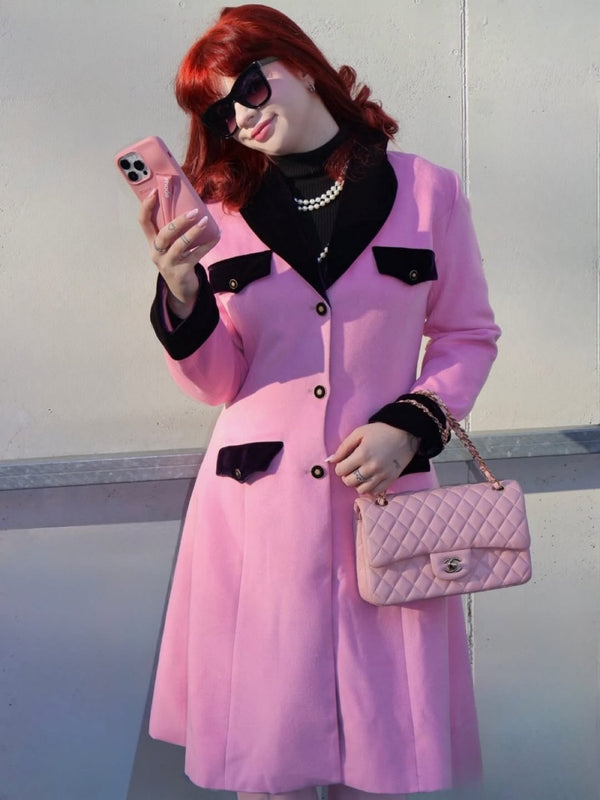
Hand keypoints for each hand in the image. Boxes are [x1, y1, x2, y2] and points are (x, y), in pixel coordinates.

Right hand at [139, 189, 219, 318]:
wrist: (181, 289)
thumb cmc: (176, 260)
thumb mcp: (169, 246)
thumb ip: (172, 230)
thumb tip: (189, 205)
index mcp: (152, 242)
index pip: (143, 222)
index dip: (146, 206)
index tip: (154, 191)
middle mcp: (157, 253)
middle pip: (164, 233)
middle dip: (179, 221)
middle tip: (194, 211)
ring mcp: (168, 263)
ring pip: (180, 245)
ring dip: (194, 232)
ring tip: (205, 221)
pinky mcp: (181, 272)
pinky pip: (196, 255)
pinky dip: (207, 245)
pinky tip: (216, 236)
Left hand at [328, 423, 419, 494]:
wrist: (405, 433)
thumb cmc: (380, 431)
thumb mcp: (359, 433)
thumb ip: (343, 447)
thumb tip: (332, 460)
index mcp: (362, 454)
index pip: (340, 471)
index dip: (340, 466)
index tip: (345, 462)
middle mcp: (371, 467)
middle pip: (349, 482)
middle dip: (347, 476)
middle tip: (352, 468)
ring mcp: (382, 475)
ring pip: (361, 489)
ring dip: (357, 483)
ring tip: (361, 474)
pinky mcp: (391, 479)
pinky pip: (375, 492)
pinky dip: (369, 488)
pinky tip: (370, 479)